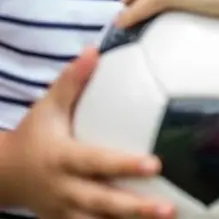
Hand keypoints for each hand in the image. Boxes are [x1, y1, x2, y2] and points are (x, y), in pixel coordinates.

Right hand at [7, 48, 173, 218]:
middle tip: (169, 208)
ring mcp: (67, 211)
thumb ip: (72, 81)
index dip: (123, 166)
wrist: (5, 174)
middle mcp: (66, 189)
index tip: (155, 165)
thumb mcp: (47, 107)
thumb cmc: (35, 135)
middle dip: (135, 208)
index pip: (96, 163)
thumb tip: (94, 49)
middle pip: (102, 203)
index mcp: (63, 159)